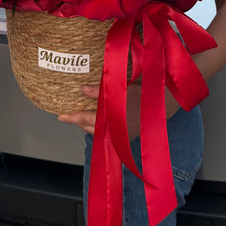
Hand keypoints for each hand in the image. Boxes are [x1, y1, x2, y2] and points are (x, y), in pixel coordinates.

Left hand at [58, 84, 181, 137]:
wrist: (165, 105)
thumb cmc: (144, 95)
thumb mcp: (120, 89)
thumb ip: (99, 91)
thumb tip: (82, 89)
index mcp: (112, 120)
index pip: (86, 119)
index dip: (72, 117)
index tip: (60, 116)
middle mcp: (115, 132)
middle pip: (91, 129)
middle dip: (80, 122)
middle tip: (71, 115)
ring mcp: (123, 136)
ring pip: (99, 133)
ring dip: (90, 125)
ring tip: (83, 116)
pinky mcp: (128, 136)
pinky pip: (109, 135)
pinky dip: (101, 127)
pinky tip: (101, 120)